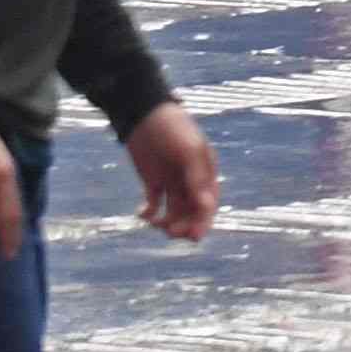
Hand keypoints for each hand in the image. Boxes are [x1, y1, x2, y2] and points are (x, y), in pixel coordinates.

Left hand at [123, 100, 217, 242]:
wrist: (144, 114)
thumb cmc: (172, 128)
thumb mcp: (189, 150)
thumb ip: (198, 177)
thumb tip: (206, 205)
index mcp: (205, 172)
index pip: (208, 203)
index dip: (203, 221)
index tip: (193, 237)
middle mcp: (190, 180)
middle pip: (191, 212)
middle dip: (184, 225)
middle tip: (170, 231)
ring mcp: (171, 181)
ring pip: (174, 211)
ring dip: (167, 222)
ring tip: (154, 222)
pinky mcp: (153, 182)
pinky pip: (154, 205)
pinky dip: (149, 214)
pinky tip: (142, 214)